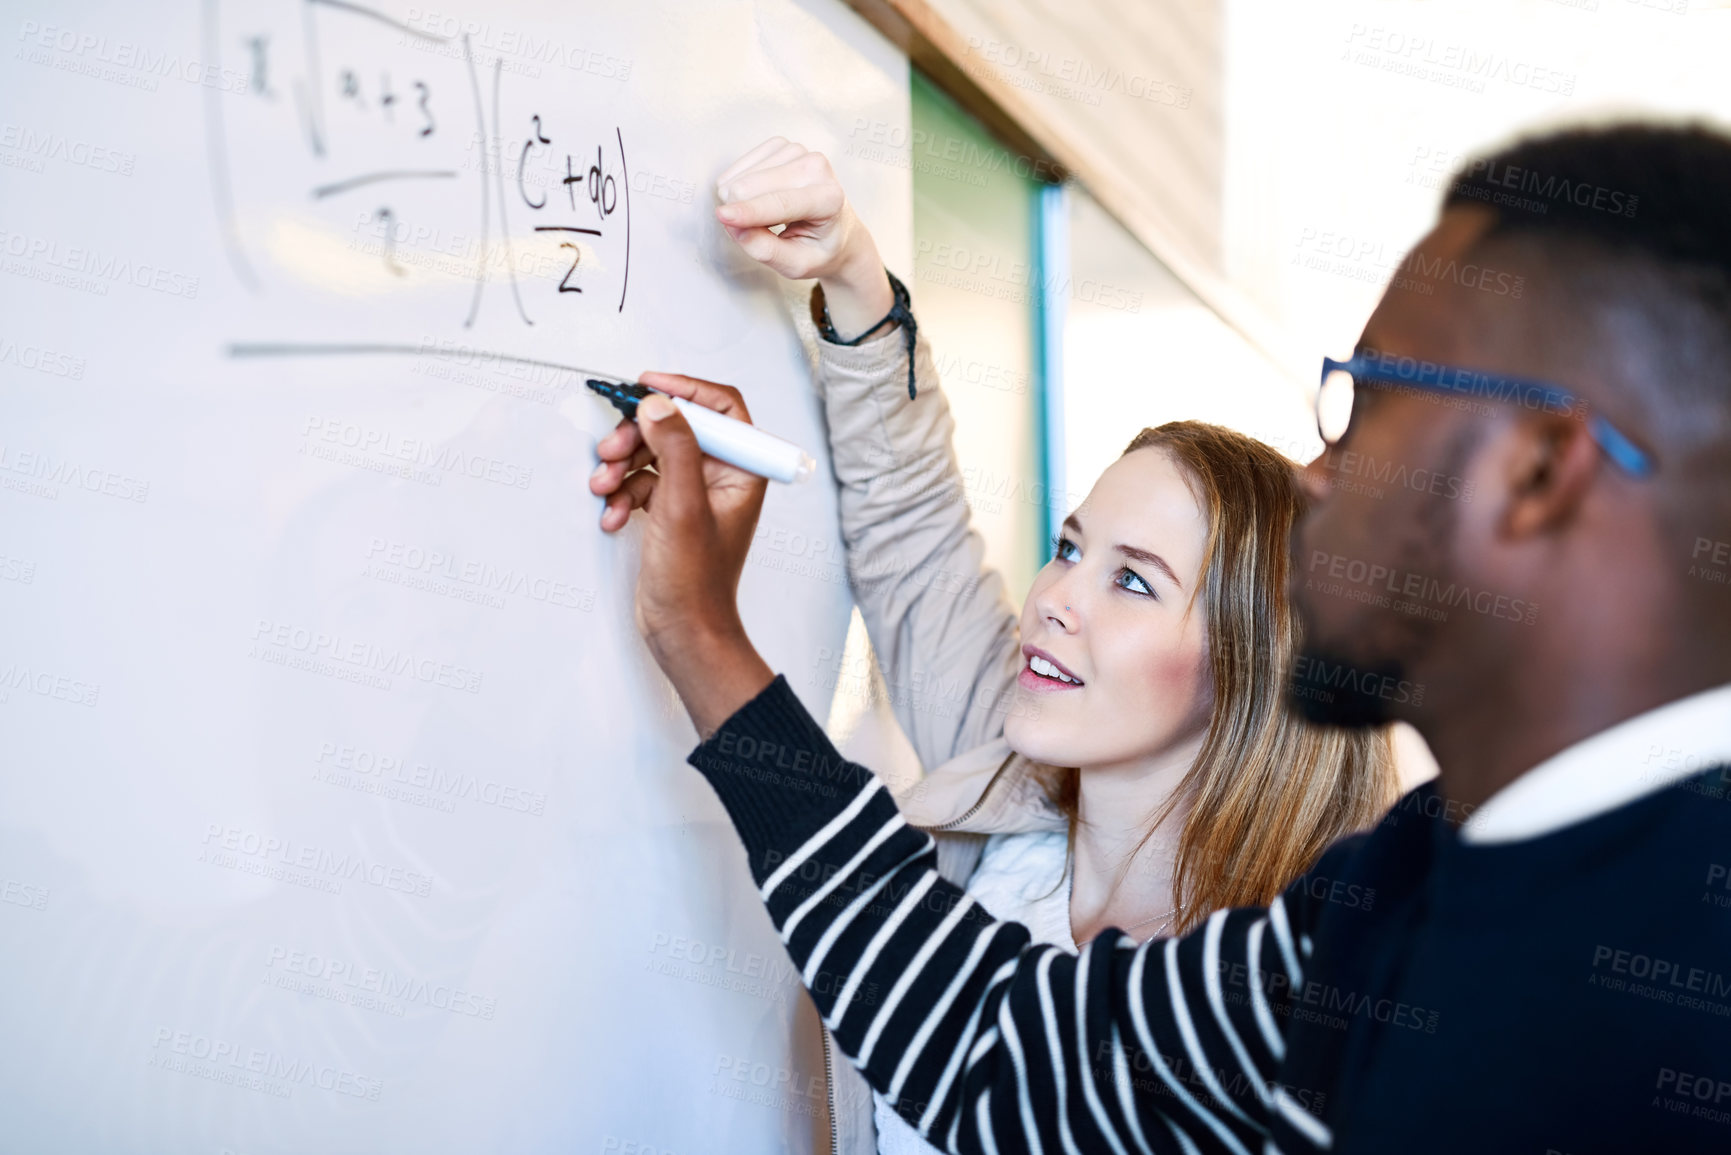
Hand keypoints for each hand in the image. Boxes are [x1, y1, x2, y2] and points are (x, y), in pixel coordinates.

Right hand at [589, 371, 773, 736]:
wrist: (683, 632)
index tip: (645, 386)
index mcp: (742, 470)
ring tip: (604, 487)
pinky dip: (622, 494)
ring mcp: (696, 495)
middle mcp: (723, 477)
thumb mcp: (682, 505)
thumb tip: (659, 403)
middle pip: (677, 428)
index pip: (721, 407)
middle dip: (638, 436)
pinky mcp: (672, 513)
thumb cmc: (696, 582)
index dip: (683, 389)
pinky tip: (613, 515)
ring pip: (653, 455)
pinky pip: (642, 484)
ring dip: (622, 466)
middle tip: (611, 448)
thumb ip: (675, 447)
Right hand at [715, 136, 893, 337]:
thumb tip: (733, 225)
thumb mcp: (796, 265)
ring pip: (743, 175)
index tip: (721, 216)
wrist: (837, 231)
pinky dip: (738, 186)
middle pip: (754, 185)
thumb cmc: (818, 249)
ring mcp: (798, 151)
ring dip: (741, 201)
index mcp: (830, 198)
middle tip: (760, 232)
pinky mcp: (780, 145)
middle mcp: (817, 167)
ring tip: (766, 218)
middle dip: (741, 211)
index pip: (781, 203)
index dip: (749, 211)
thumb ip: (765, 249)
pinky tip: (757, 199)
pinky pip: (740, 166)